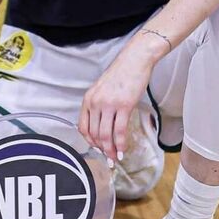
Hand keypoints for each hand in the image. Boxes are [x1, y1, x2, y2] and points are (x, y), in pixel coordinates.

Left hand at [78, 44, 155, 161]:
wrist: (135, 60)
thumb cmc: (121, 74)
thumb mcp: (102, 89)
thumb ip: (99, 105)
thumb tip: (102, 125)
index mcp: (88, 99)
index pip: (83, 127)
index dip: (90, 142)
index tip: (97, 149)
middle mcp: (95, 103)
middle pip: (94, 134)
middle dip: (102, 150)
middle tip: (109, 158)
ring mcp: (109, 104)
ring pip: (106, 135)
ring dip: (111, 150)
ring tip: (116, 158)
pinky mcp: (124, 106)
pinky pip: (120, 130)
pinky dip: (121, 144)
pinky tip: (123, 150)